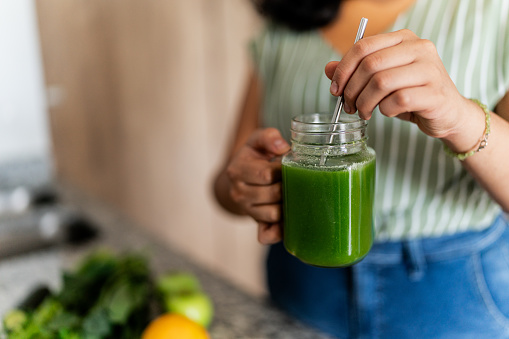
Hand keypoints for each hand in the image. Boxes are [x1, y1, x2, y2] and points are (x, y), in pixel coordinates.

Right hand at [225, 128, 289, 243]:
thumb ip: (269, 137)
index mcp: (237, 170)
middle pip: (272, 194)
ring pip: (274, 214)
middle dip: (289, 186)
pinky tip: (289, 219)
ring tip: (293, 193)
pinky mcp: (255, 223)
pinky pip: (267, 235)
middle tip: (296, 178)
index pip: (265, 174)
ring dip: (288, 204)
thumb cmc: (254, 157)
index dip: (283, 169)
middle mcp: (238, 193)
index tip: (290, 164)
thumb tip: (283, 147)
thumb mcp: (258, 141)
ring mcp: (246, 210)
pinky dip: (280, 231)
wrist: (241, 178)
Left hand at [325, 29, 473, 140]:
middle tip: (349, 106)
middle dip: (352, 90)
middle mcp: (419, 48)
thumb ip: (356, 72)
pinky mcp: (435, 93)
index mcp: (403, 39)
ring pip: (382, 82)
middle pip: (370, 65)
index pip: (363, 46)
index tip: (335, 89)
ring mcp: (430, 69)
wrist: (448, 114)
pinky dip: (386, 110)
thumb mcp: (382, 81)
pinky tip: (388, 112)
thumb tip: (328, 69)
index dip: (343, 69)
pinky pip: (398, 100)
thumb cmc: (412, 95)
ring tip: (365, 112)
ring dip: (366, 102)